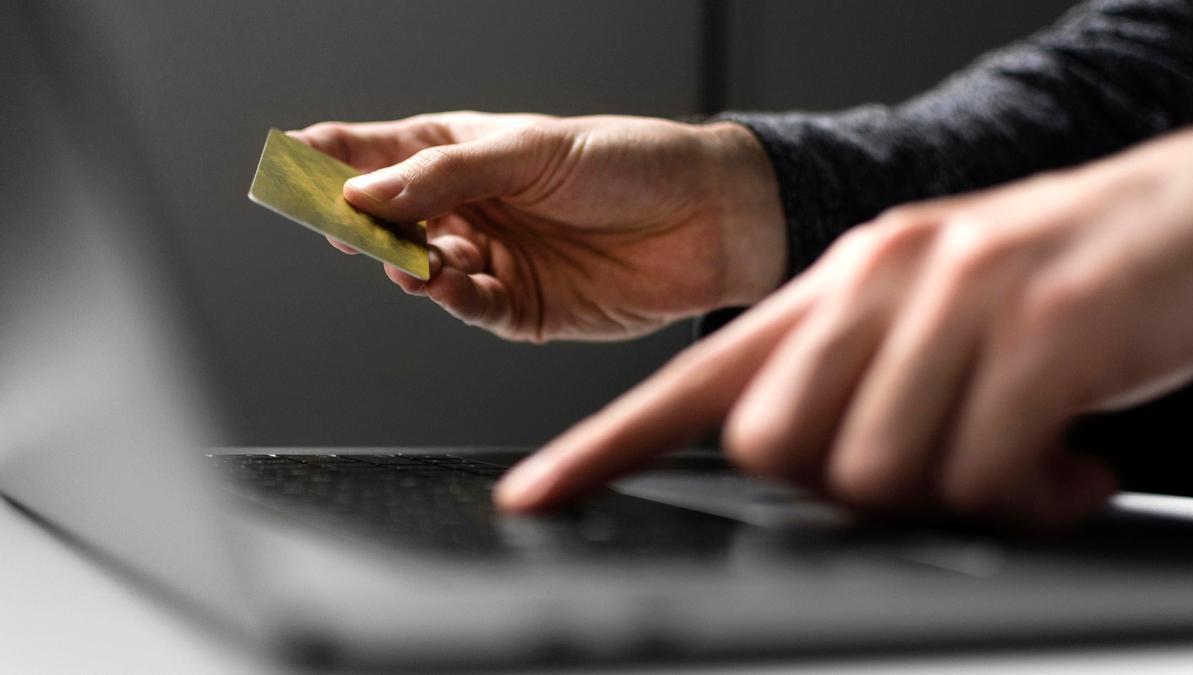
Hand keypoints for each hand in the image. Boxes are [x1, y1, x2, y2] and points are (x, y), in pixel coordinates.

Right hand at [288, 112, 785, 341]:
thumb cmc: (629, 162)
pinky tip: (445, 281)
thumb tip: (363, 192)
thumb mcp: (533, 150)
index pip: (379, 154)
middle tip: (337, 225)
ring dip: (405, 264)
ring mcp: (491, 259)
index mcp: (464, 154)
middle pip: (388, 219)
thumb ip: (446, 173)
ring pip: (420, 268)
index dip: (330, 159)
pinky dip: (450, 296)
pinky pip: (468, 306)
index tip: (286, 163)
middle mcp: (470, 208)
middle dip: (360, 223)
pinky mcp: (519, 307)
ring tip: (405, 258)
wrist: (709, 218)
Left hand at [495, 126, 1192, 527]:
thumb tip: (806, 477)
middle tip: (935, 469)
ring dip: (955, 496)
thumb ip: (851, 387)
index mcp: (833, 286)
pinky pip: (983, 473)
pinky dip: (1028, 497)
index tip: (536, 495)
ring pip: (874, 471)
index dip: (605, 446)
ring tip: (1022, 463)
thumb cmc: (1049, 287)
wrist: (1186, 219)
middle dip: (844, 490)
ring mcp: (956, 299)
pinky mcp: (1043, 329)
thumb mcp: (926, 322)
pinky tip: (1070, 463)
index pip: (691, 381)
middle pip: (774, 445)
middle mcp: (876, 281)